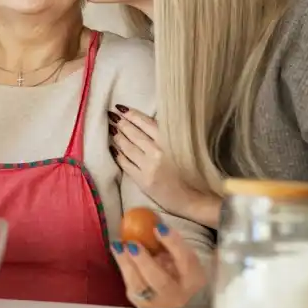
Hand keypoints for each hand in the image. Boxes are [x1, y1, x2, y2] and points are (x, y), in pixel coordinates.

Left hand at [109, 105, 220, 227]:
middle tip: (112, 117)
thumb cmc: (194, 172)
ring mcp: (148, 166)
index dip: (131, 114)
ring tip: (111, 131)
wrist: (195, 199)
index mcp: (170, 140)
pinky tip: (113, 149)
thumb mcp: (185, 147)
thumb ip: (168, 136)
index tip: (121, 108)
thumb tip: (147, 123)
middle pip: (134, 134)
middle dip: (121, 124)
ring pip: (127, 147)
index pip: (146, 122)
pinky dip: (118, 155)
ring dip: (118, 137)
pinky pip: (125, 164)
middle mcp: (158, 151)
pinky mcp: (142, 180)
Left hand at [111, 223, 206, 307]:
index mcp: (195, 279)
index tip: (158, 227)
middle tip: (132, 244)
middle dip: (144, 262)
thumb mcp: (177, 252)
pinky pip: (131, 287)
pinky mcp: (142, 304)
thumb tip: (152, 221)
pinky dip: (123, 268)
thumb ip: (169, 241)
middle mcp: (179, 296)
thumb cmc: (175, 263)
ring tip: (118, 246)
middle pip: (161, 281)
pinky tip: (117, 252)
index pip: (186, 261)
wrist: (171, 289)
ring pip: (141, 288)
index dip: (172, 243)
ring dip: (127, 265)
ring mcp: (158, 303)